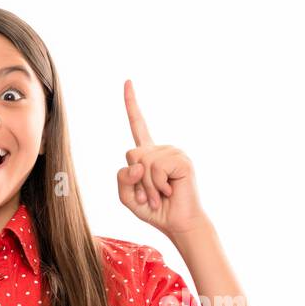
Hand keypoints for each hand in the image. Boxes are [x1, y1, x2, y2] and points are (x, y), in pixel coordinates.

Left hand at [116, 79, 207, 236]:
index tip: (127, 81)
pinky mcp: (182, 160)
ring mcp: (173, 153)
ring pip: (143, 162)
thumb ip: (122, 178)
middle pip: (132, 153)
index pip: (138, 125)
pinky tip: (170, 190)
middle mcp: (161, 149)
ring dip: (148, 186)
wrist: (178, 224)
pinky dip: (158, 184)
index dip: (131, 104)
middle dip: (136, 180)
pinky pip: (157, 167)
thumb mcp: (127, 196)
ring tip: (161, 195)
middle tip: (150, 195)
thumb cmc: (155, 210)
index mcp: (148, 154)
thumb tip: (137, 162)